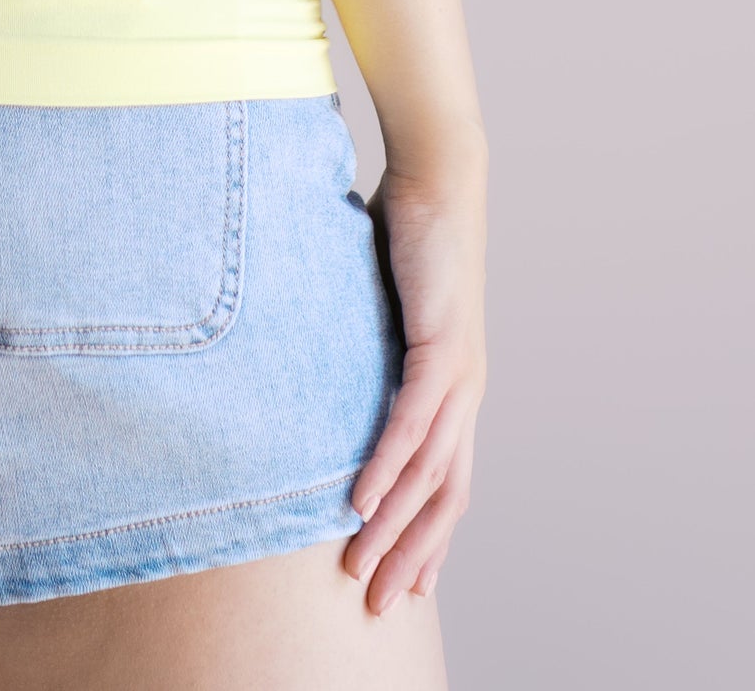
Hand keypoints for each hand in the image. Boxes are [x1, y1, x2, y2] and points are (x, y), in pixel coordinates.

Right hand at [344, 160, 486, 614]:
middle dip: (413, 556)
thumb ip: (358, 338)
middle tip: (379, 604)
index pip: (449, 482)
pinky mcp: (443, 349)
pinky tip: (363, 504)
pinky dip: (388, 469)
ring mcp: (461, 374)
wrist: (439, 174)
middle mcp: (466, 392)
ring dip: (394, 528)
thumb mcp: (375, 303)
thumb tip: (313, 351)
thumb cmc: (405, 227)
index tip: (406, 581)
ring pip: (431, 474)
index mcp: (454, 386)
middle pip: (446, 498)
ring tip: (360, 568)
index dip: (429, 536)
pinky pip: (412, 426)